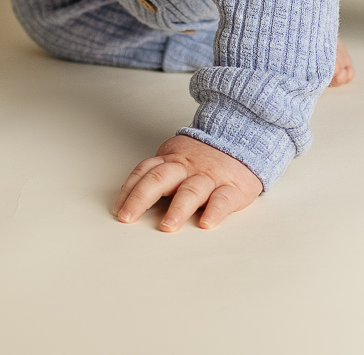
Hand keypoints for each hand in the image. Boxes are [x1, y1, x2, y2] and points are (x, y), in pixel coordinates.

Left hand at [114, 134, 262, 231]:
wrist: (245, 137)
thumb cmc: (207, 156)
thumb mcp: (179, 156)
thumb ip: (160, 173)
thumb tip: (130, 197)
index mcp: (172, 159)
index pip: (145, 172)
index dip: (129, 190)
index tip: (118, 210)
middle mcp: (188, 167)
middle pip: (160, 179)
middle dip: (141, 198)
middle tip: (129, 218)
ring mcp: (210, 176)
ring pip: (191, 190)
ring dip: (177, 208)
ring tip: (167, 226)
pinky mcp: (233, 187)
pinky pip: (223, 199)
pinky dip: (214, 211)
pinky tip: (206, 223)